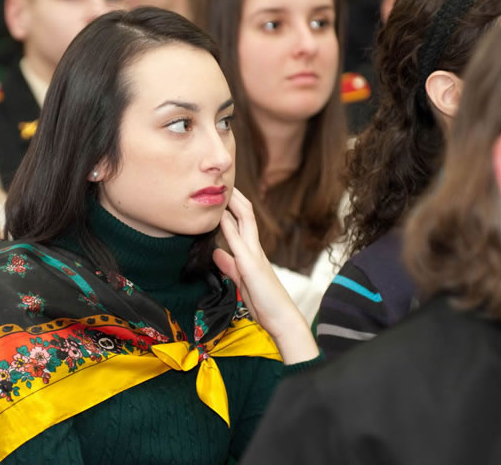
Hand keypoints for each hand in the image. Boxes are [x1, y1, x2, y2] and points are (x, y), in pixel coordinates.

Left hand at [213, 188, 318, 363]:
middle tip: (222, 179)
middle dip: (234, 197)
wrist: (283, 321)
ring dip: (232, 203)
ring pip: (244, 221)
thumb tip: (217, 252)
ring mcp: (255, 256)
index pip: (243, 223)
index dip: (234, 206)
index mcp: (253, 253)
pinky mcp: (251, 266)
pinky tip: (220, 217)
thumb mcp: (242, 281)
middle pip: (246, 215)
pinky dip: (229, 227)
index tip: (223, 192)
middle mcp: (255, 250)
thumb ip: (230, 265)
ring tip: (221, 186)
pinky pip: (238, 242)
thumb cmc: (265, 304)